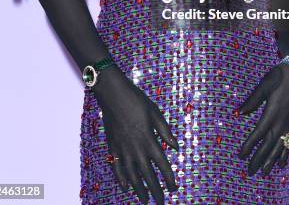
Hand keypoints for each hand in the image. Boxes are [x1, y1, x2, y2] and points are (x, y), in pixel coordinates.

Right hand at [93, 66, 178, 203]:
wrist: (113, 95)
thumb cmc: (136, 101)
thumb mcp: (156, 113)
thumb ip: (166, 132)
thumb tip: (176, 147)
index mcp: (149, 140)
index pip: (162, 165)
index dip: (169, 179)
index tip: (174, 188)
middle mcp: (136, 149)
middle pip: (148, 175)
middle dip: (155, 190)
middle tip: (160, 201)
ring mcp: (123, 150)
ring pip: (132, 176)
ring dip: (139, 189)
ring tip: (145, 200)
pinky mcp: (113, 147)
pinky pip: (117, 168)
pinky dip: (121, 179)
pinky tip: (126, 187)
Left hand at [237, 62, 288, 175]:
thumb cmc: (279, 77)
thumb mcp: (263, 86)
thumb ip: (252, 101)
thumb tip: (239, 113)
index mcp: (271, 113)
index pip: (258, 135)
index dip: (249, 146)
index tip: (241, 156)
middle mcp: (281, 123)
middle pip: (268, 146)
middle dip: (258, 160)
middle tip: (249, 172)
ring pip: (279, 148)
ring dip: (272, 161)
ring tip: (264, 173)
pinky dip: (285, 154)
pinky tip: (282, 163)